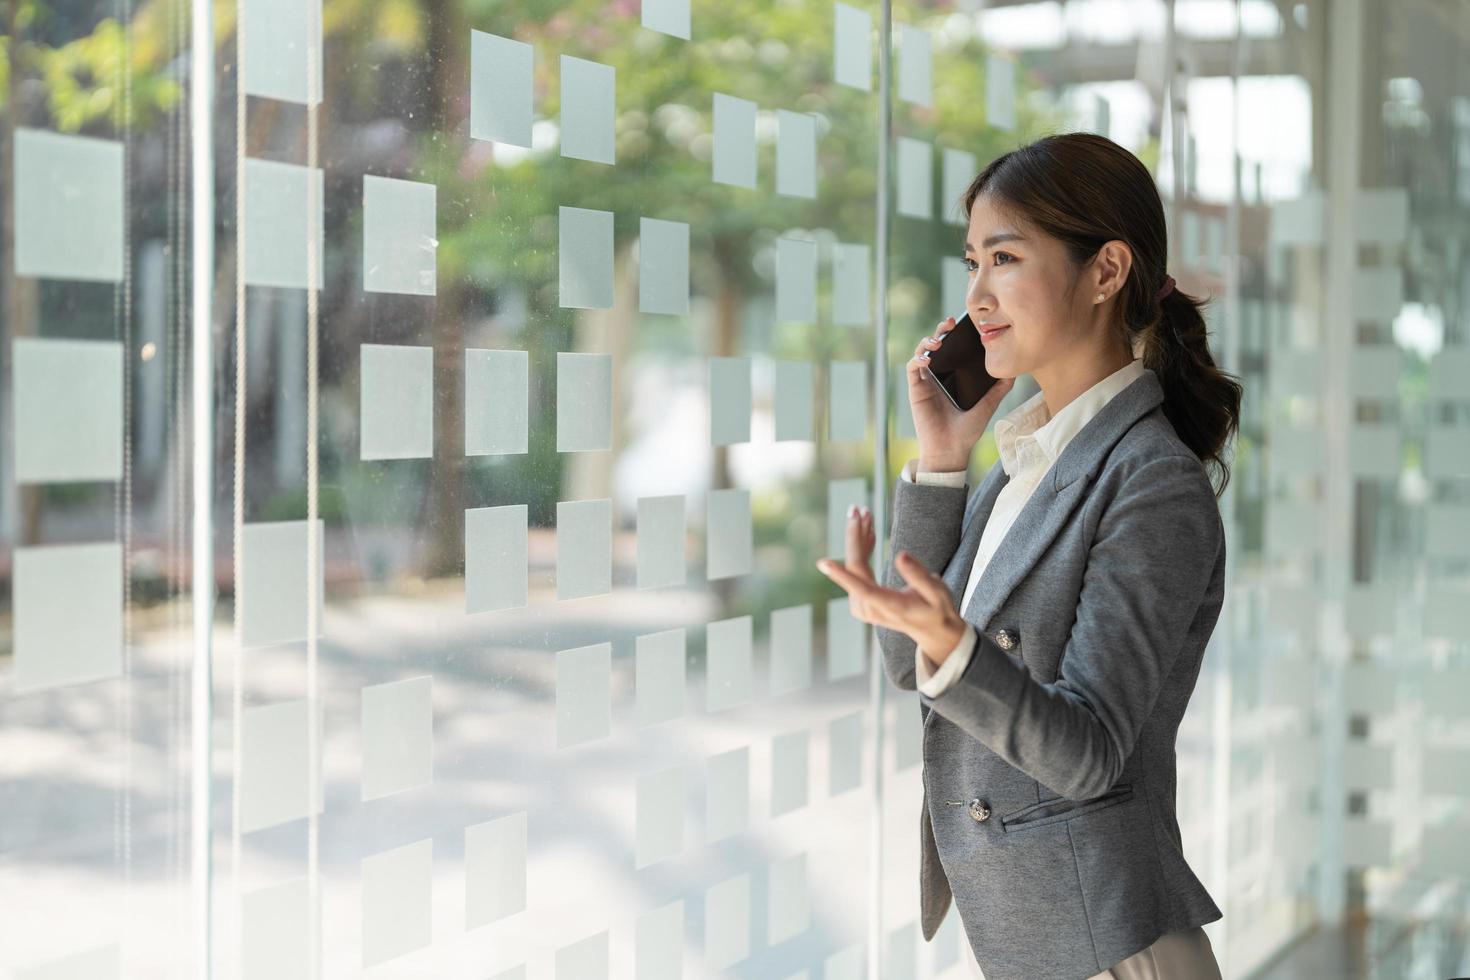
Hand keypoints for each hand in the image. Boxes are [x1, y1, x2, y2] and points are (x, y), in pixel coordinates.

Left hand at [815, 505, 966, 662]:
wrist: (932, 630)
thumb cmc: (937, 608)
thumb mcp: (938, 592)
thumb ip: (920, 576)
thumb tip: (900, 555)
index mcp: (890, 605)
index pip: (863, 588)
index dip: (842, 575)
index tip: (823, 563)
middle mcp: (870, 608)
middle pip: (856, 568)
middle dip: (855, 535)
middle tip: (857, 509)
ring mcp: (863, 606)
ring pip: (855, 566)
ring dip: (860, 538)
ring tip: (865, 514)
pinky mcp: (861, 600)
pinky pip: (857, 571)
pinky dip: (864, 549)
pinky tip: (870, 533)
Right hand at [909, 317, 1015, 469]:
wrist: (951, 449)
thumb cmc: (967, 430)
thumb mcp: (988, 405)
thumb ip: (999, 388)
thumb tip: (1015, 372)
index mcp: (954, 376)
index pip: (953, 349)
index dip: (956, 334)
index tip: (966, 325)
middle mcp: (939, 375)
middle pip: (936, 345)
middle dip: (941, 331)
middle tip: (950, 324)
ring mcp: (926, 381)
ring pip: (921, 352)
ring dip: (927, 342)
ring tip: (939, 341)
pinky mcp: (916, 389)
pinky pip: (912, 368)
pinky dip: (918, 359)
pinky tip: (928, 359)